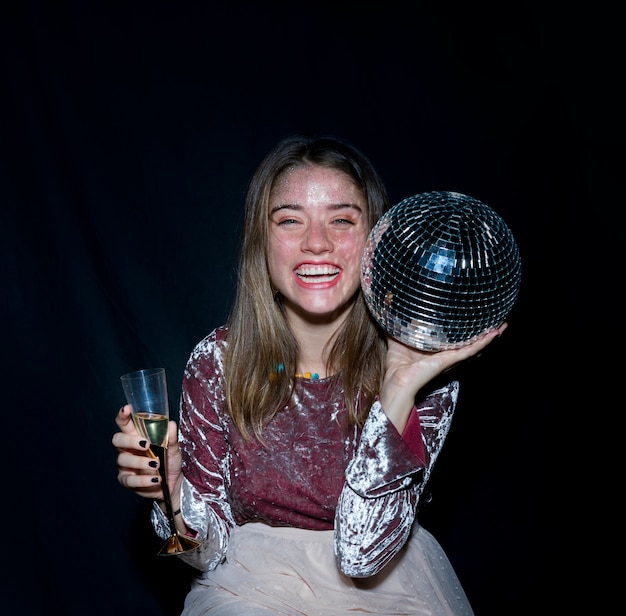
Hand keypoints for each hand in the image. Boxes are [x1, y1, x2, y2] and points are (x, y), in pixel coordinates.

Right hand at [112, 405, 182, 503]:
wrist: (173, 483)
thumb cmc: (169, 461)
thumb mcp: (173, 448)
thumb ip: (170, 437)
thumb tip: (171, 424)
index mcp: (136, 436)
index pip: (125, 423)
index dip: (123, 415)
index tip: (127, 409)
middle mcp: (127, 449)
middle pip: (117, 439)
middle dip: (129, 441)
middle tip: (146, 444)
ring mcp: (125, 465)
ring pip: (123, 459)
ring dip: (140, 462)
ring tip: (156, 465)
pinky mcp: (127, 480)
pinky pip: (130, 479)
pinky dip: (143, 479)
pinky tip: (154, 479)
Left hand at [380, 323, 507, 430]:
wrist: (398, 381)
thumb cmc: (397, 365)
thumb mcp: (397, 339)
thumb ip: (396, 325)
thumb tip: (387, 306)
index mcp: (435, 350)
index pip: (454, 339)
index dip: (465, 329)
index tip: (475, 317)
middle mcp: (446, 355)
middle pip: (469, 342)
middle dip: (483, 333)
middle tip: (498, 321)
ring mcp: (450, 358)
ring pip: (474, 346)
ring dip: (489, 337)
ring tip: (502, 326)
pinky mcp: (450, 360)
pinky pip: (469, 350)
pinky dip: (482, 343)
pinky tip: (494, 334)